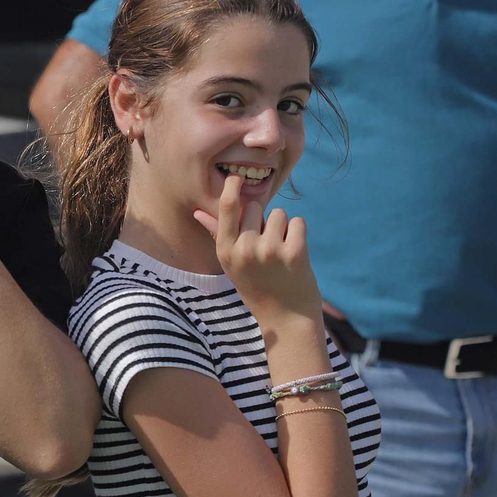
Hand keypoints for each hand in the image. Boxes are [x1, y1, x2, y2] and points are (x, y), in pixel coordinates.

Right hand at [194, 174, 322, 326]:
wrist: (286, 318)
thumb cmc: (256, 287)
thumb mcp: (231, 264)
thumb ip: (217, 235)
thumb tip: (198, 211)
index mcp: (226, 251)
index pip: (226, 208)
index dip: (232, 188)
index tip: (236, 178)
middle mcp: (245, 249)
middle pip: (256, 207)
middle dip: (263, 218)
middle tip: (266, 244)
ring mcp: (270, 251)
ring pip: (279, 214)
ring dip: (283, 227)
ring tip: (280, 251)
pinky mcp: (295, 253)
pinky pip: (298, 223)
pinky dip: (298, 233)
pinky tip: (294, 253)